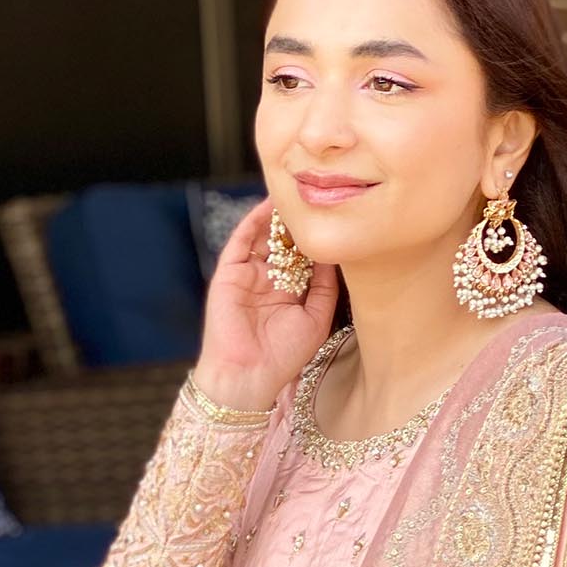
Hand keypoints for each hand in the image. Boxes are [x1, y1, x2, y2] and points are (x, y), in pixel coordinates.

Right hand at [192, 197, 340, 414]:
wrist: (247, 375)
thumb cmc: (284, 356)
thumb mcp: (317, 318)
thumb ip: (326, 287)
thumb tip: (334, 254)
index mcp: (291, 292)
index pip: (306, 256)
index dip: (318, 238)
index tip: (337, 216)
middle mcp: (269, 280)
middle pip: (285, 241)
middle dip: (299, 221)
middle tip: (317, 197)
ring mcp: (248, 274)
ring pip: (264, 236)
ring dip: (278, 215)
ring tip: (296, 192)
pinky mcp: (229, 272)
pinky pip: (242, 239)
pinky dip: (254, 220)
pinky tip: (270, 205)